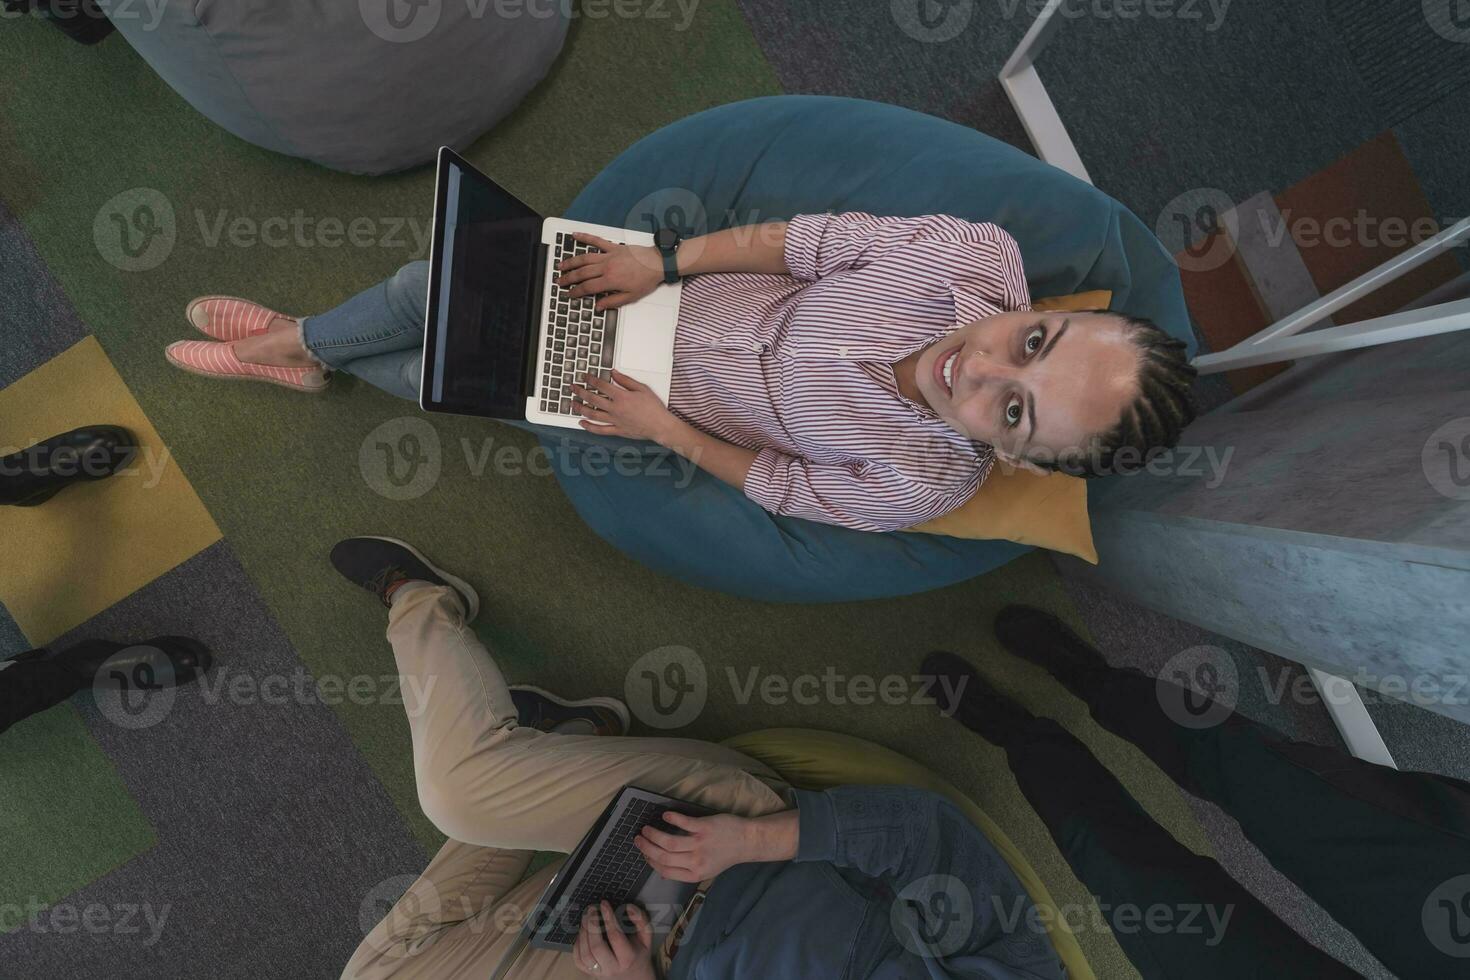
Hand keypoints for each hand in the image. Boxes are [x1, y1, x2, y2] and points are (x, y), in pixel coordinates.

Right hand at [556, 233, 663, 310]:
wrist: (658, 263)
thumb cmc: (647, 279)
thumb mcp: (631, 296)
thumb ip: (613, 301)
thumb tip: (598, 306)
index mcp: (610, 280)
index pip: (588, 287)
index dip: (576, 292)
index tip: (570, 294)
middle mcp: (607, 266)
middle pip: (582, 273)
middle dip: (569, 278)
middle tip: (560, 282)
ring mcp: (609, 255)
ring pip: (584, 257)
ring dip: (571, 261)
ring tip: (561, 265)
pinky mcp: (614, 247)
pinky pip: (597, 241)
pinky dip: (585, 237)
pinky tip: (575, 235)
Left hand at [571, 370, 677, 441]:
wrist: (660, 426)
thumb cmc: (654, 408)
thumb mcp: (642, 388)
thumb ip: (626, 380)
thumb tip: (614, 373)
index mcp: (621, 396)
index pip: (601, 385)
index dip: (591, 379)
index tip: (585, 376)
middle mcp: (615, 409)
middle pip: (592, 399)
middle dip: (580, 392)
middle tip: (572, 387)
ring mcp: (615, 421)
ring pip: (593, 414)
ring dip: (580, 408)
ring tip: (572, 403)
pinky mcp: (617, 430)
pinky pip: (600, 430)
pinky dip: (589, 427)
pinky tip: (582, 423)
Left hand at [572, 902, 655, 978]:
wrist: (634, 977)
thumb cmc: (638, 954)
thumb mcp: (646, 938)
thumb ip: (641, 921)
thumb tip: (629, 908)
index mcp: (628, 958)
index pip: (616, 937)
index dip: (609, 918)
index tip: (604, 904)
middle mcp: (612, 967)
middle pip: (597, 947)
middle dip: (592, 925)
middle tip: (592, 910)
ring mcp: (599, 972)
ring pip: (585, 954)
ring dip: (583, 933)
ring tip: (586, 919)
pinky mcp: (590, 974)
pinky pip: (578, 960)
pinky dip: (577, 944)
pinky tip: (582, 933)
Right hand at [635, 812, 758, 882]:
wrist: (747, 842)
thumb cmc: (725, 855)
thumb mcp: (706, 870)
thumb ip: (685, 871)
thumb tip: (663, 873)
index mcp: (695, 874)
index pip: (665, 870)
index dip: (651, 861)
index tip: (643, 853)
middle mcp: (696, 861)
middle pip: (663, 856)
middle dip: (646, 847)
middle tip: (638, 838)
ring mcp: (700, 844)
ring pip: (669, 841)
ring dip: (654, 834)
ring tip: (646, 828)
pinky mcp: (705, 828)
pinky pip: (683, 823)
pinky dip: (672, 818)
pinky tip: (665, 815)